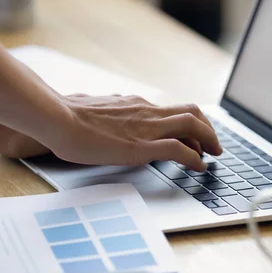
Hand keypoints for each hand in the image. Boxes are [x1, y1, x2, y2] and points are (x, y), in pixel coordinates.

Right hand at [50, 94, 221, 170]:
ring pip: (192, 125)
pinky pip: (178, 149)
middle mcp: (146, 111)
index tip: (196, 136)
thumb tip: (112, 123)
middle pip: (192, 112)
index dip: (192, 123)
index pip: (174, 110)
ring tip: (213, 156)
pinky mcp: (140, 146)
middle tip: (214, 146)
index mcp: (136, 105)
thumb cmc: (68, 117)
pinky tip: (199, 167)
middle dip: (209, 129)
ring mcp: (146, 127)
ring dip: (209, 140)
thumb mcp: (98, 112)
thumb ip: (113, 116)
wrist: (56, 118)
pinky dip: (194, 158)